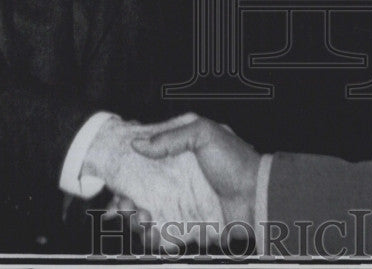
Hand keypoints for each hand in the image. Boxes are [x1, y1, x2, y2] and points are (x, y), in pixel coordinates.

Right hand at [130, 113, 260, 228]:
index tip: (113, 178)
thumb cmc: (235, 161)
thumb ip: (171, 137)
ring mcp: (178, 204)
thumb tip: (138, 144)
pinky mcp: (185, 226)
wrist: (258, 196)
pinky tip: (149, 231)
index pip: (142, 161)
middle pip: (137, 192)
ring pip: (144, 215)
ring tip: (139, 219)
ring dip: (133, 219)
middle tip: (122, 206)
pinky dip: (150, 237)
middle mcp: (174, 180)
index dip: (125, 169)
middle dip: (123, 200)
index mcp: (176, 155)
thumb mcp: (205, 134)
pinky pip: (160, 234)